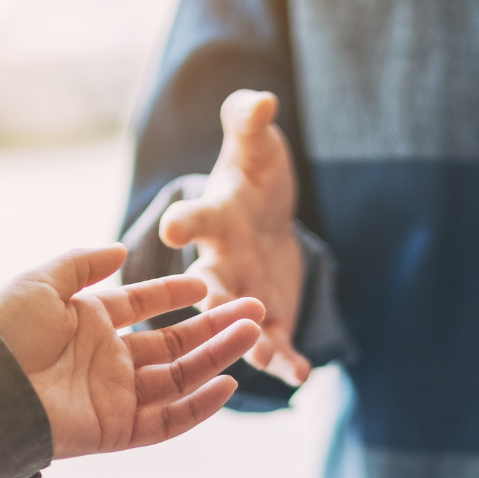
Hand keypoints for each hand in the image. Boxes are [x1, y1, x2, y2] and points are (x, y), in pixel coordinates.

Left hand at [0, 244, 263, 457]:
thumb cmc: (4, 331)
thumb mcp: (41, 283)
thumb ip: (83, 264)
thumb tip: (121, 250)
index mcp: (91, 325)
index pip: (144, 308)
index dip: (175, 296)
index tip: (207, 285)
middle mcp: (110, 361)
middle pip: (175, 344)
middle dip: (215, 327)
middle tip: (253, 310)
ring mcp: (118, 396)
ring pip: (182, 378)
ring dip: (218, 358)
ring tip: (252, 335)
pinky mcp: (121, 430)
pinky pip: (170, 420)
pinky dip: (201, 406)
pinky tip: (228, 384)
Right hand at [159, 89, 308, 385]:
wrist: (269, 222)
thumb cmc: (255, 180)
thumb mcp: (257, 149)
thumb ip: (251, 124)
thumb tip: (262, 102)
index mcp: (214, 222)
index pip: (194, 220)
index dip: (186, 220)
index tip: (175, 224)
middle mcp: (221, 266)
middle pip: (210, 284)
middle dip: (213, 296)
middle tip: (214, 304)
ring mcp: (244, 298)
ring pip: (239, 327)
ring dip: (250, 342)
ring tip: (266, 359)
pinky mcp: (270, 322)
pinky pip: (277, 346)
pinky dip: (287, 362)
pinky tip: (302, 375)